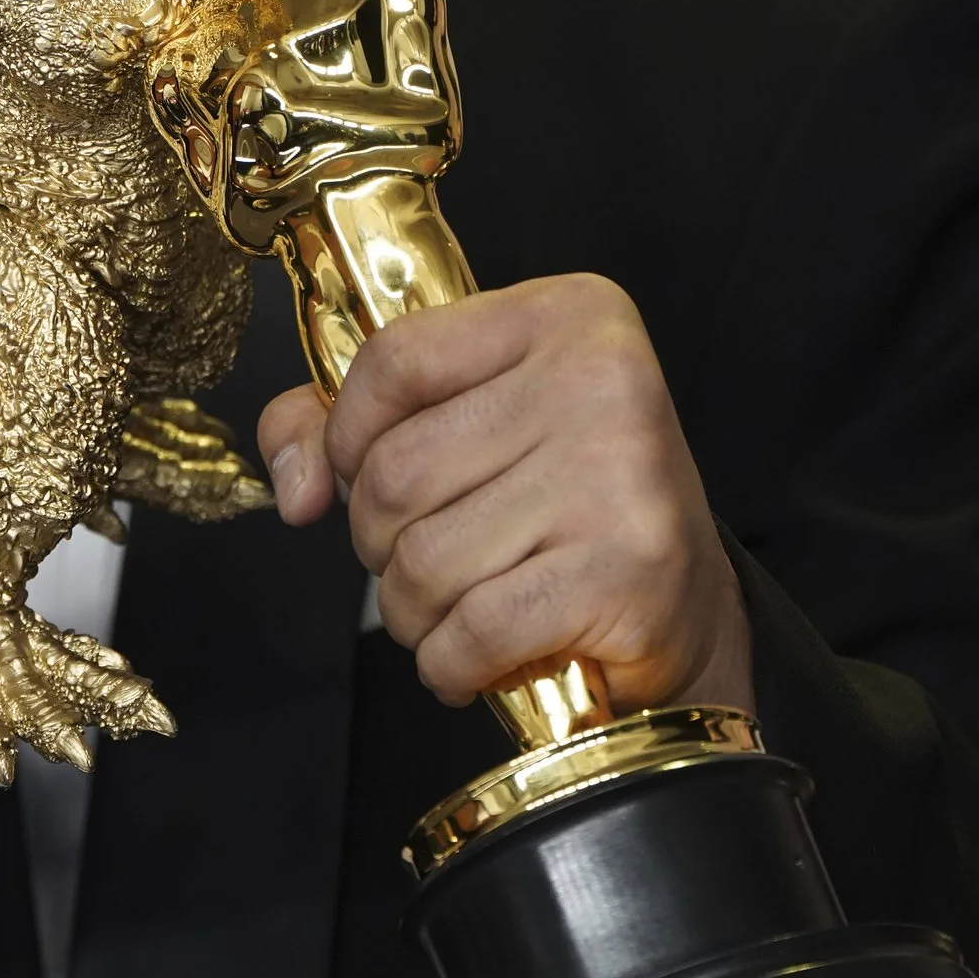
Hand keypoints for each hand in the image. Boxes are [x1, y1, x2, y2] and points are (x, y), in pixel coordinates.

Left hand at [257, 273, 751, 718]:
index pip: (392, 360)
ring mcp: (618, 475)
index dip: (345, 434)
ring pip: (422, 560)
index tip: (354, 474)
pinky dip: (449, 661)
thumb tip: (295, 489)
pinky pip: (471, 629)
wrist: (683, 606)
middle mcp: (600, 380)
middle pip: (395, 472)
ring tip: (455, 607)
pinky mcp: (624, 572)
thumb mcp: (467, 422)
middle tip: (427, 557)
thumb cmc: (562, 503)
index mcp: (564, 316)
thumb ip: (349, 425)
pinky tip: (472, 657)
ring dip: (412, 609)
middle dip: (380, 540)